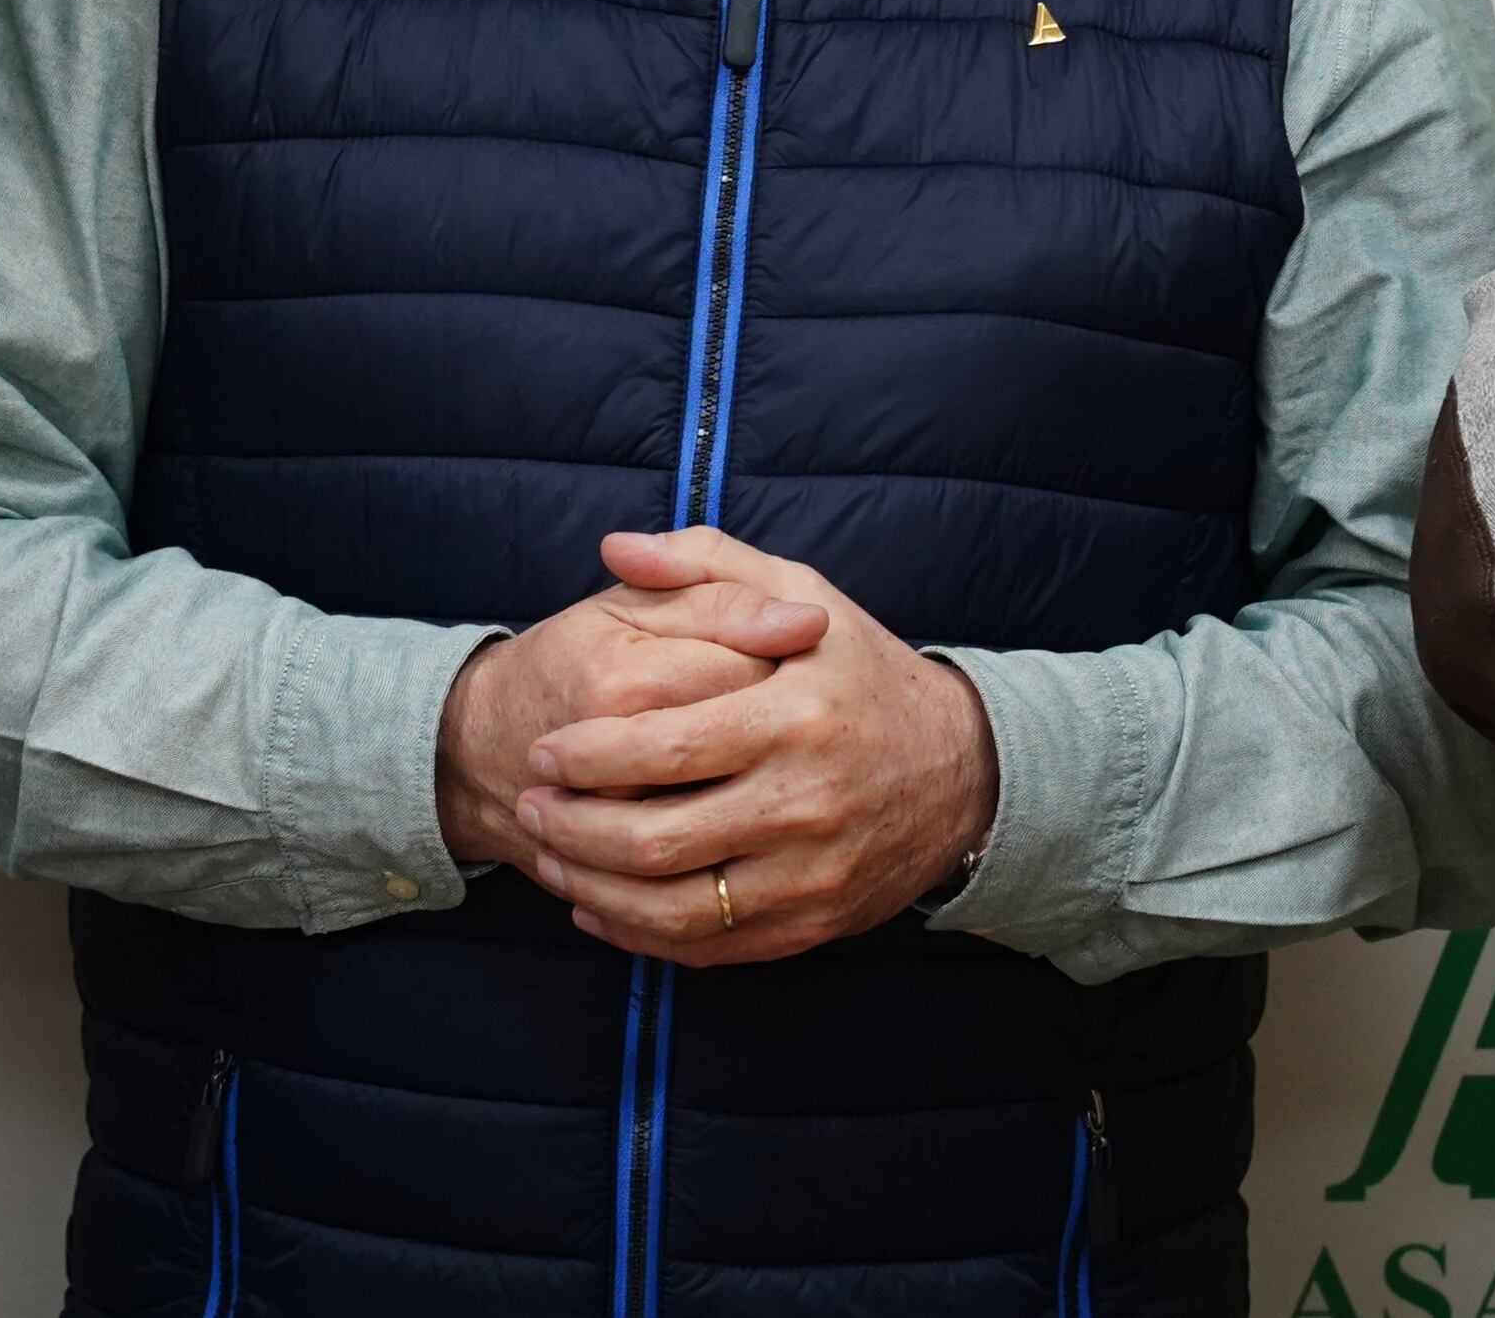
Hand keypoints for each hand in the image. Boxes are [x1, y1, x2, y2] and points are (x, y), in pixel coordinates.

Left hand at [503, 527, 999, 967]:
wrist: (963, 771)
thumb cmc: (866, 673)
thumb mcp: (803, 594)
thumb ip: (706, 563)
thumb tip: (617, 546)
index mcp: (792, 717)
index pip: (661, 750)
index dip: (585, 758)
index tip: (543, 751)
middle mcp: (802, 803)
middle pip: (654, 841)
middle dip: (571, 830)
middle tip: (531, 805)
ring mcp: (809, 875)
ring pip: (671, 909)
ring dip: (591, 890)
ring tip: (550, 857)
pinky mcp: (811, 925)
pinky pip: (706, 947)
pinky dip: (638, 934)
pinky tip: (599, 905)